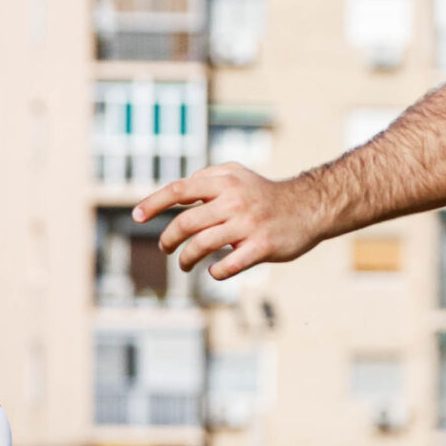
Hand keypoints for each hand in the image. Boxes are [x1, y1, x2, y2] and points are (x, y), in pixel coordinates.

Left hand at [134, 162, 329, 276]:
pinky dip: (215, 272)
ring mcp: (248, 225)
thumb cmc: (266, 193)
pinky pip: (228, 265)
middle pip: (186, 223)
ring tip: (183, 264)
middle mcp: (234, 201)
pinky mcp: (261, 247)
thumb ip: (208, 177)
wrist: (309, 207)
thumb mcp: (238, 174)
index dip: (154, 203)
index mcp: (224, 183)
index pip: (180, 190)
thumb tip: (179, 192)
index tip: (136, 216)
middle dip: (168, 239)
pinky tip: (213, 271)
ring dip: (186, 259)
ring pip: (202, 245)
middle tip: (165, 248)